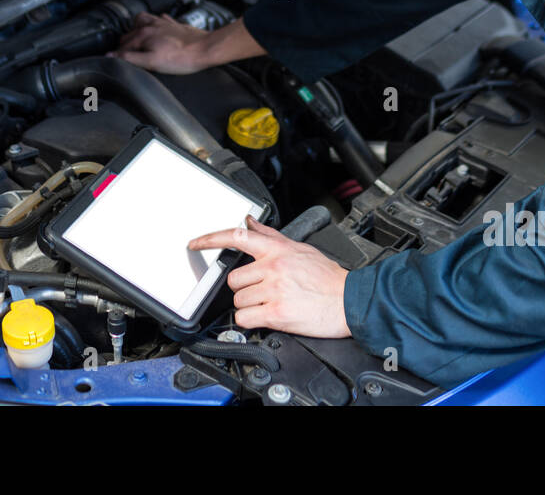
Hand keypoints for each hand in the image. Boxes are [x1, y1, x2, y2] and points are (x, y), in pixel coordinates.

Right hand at [108, 12, 210, 73]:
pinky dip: (154, 24)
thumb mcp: (152, 63)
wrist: (205, 49)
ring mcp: (163, 24)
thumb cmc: (181, 58)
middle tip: (123, 55)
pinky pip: (159, 20)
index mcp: (143, 34)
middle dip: (124, 43)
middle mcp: (151, 26)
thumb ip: (130, 58)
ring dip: (135, 29)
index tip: (113, 61)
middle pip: (129, 34)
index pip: (122, 45)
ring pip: (142, 21)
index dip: (117, 55)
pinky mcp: (173, 25)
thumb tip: (111, 56)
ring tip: (135, 39)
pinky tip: (156, 29)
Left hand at [190, 216, 350, 337]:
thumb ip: (270, 236)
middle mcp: (273, 268)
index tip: (195, 243)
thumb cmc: (327, 277)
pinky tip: (266, 318)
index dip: (211, 239)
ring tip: (271, 304)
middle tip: (262, 292)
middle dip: (244, 289)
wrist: (349, 300)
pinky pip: (245, 319)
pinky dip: (251, 322)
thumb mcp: (299, 248)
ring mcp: (274, 291)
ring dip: (250, 306)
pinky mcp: (276, 313)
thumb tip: (251, 222)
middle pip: (234, 280)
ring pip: (239, 301)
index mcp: (277, 250)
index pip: (237, 237)